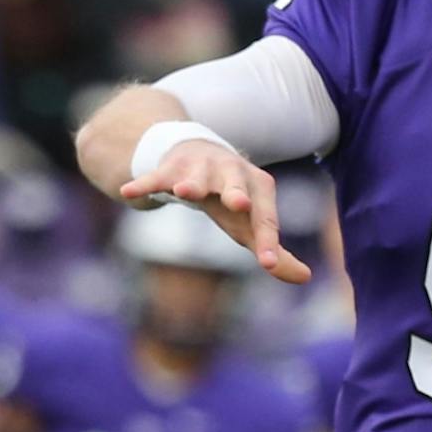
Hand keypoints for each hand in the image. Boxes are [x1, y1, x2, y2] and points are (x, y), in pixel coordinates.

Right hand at [120, 142, 311, 282]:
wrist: (197, 153)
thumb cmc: (230, 197)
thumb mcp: (252, 221)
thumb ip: (275, 250)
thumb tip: (305, 278)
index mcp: (258, 187)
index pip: (264, 216)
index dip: (267, 240)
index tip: (267, 264)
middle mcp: (230, 172)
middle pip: (235, 184)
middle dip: (236, 192)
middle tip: (238, 204)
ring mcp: (198, 168)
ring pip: (195, 178)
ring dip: (191, 184)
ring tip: (183, 192)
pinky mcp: (169, 168)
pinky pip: (155, 177)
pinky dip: (143, 184)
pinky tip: (127, 192)